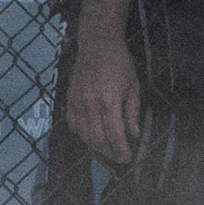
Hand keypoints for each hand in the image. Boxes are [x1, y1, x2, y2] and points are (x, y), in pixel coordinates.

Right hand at [67, 36, 141, 164]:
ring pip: (83, 135)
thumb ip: (132, 114)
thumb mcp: (134, 87)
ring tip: (107, 152)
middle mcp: (89, 104)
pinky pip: (73, 125)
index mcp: (108, 100)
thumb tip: (134, 136)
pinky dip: (82, 136)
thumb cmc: (120, 64)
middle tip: (118, 159)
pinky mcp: (69, 100)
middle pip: (97, 139)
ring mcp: (76, 102)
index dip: (121, 150)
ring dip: (95, 148)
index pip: (114, 134)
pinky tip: (92, 138)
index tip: (127, 159)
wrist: (97, 45)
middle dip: (109, 153)